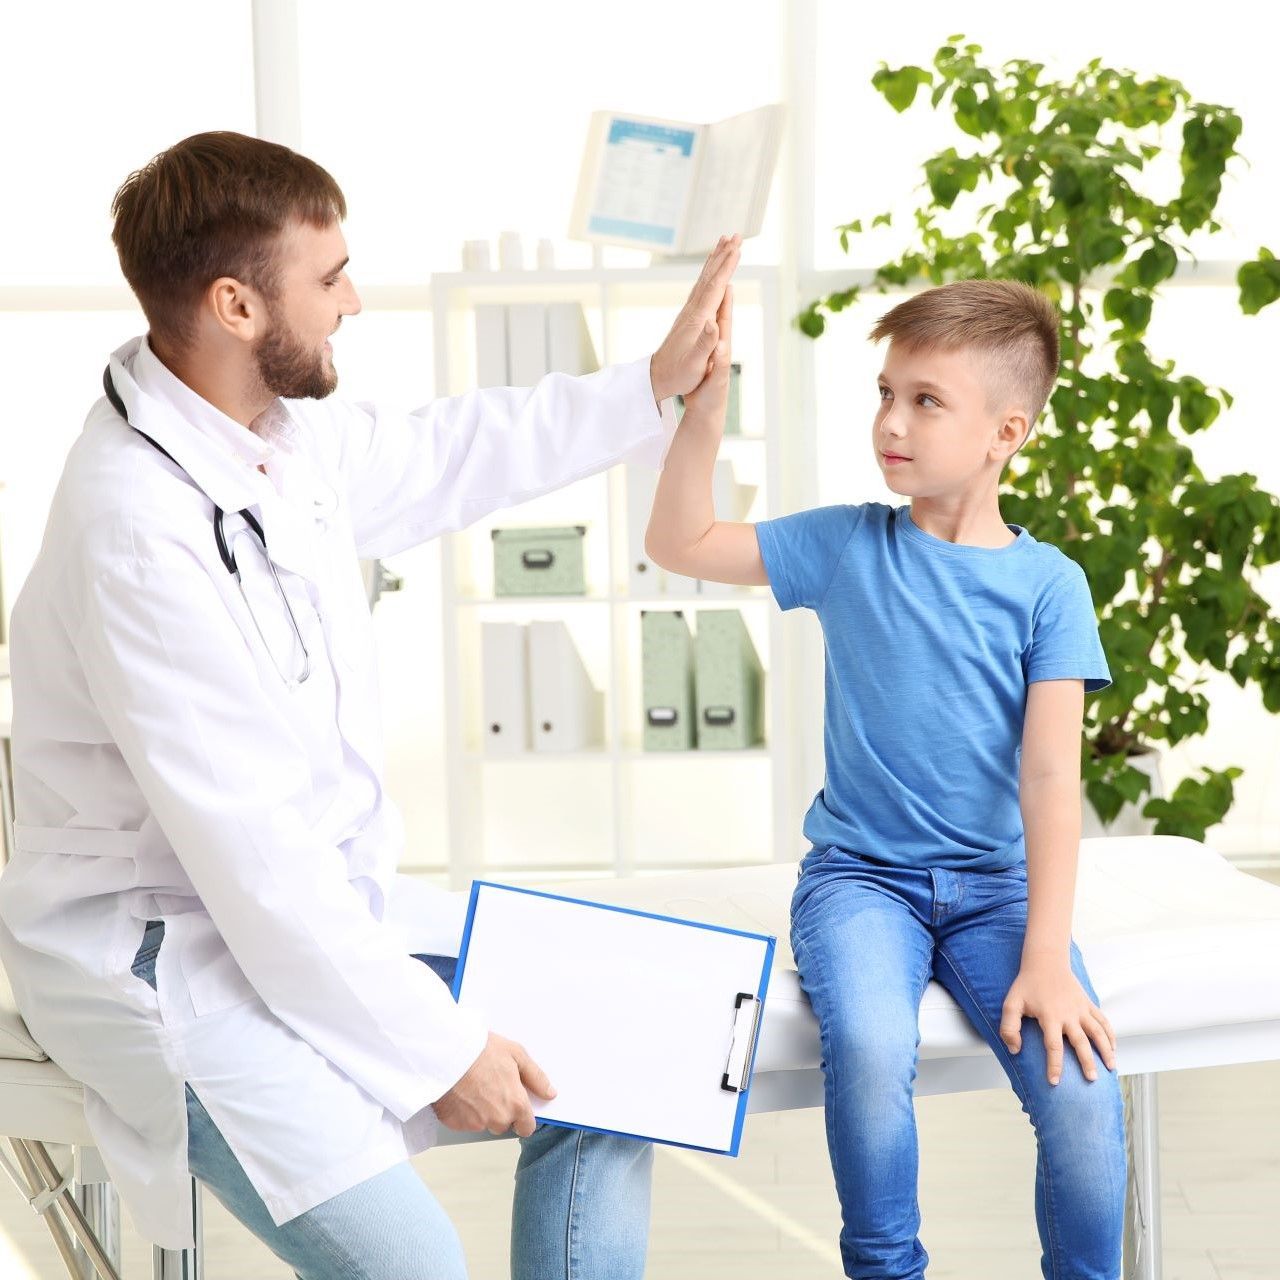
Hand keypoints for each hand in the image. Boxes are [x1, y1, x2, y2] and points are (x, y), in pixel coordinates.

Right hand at [433, 1032, 555, 1136]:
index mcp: (515, 1104)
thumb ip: (536, 1077)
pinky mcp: (456, 1124)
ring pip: (484, 1123)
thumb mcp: (516, 1054)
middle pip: (504, 1124)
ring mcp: (475, 1124)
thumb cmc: (480, 1050)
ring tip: (474, 1086)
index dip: (524, 1117)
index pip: (527, 1127)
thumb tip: (549, 1093)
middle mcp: (497, 1119)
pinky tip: (462, 1092)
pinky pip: (465, 1122)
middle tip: (491, 1086)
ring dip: (482, 1112)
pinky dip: (464, 1112)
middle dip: (501, 1111)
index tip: (519, 1107)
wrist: (446, 1053)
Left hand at [650, 233, 741, 403]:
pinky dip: (709, 274)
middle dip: (723, 255)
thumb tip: (713, 322)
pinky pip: (701, 288)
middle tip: (736, 234)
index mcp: (698, 319)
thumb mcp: (695, 364)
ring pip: (704, 279)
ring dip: (715, 260)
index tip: (737, 248)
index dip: (727, 267)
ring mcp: (689, 312)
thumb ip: (705, 344)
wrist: (658, 377)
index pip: (715, 287)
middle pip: (710, 276)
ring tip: (724, 243)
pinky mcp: (688, 317)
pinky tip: (711, 271)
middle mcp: (692, 311)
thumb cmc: (679, 375)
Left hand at [999, 960, 1116, 1084]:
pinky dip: (1110, 1035)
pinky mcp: (1088, 1004)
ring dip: (1106, 1050)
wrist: (1045, 961)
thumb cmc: (1027, 985)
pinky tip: (1113, 1048)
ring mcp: (1081, 1009)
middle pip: (1081, 1043)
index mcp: (1050, 1016)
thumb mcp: (1011, 1003)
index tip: (1054, 1082)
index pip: (1053, 1046)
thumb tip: (1014, 1050)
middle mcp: (1069, 1015)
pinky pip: (1103, 1021)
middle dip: (1087, 1062)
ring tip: (1111, 1068)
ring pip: (1098, 1033)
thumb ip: (1009, 1027)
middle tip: (1091, 1080)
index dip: (1054, 1065)